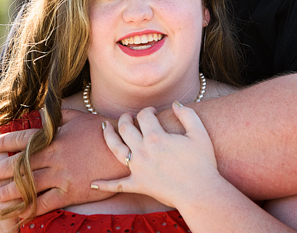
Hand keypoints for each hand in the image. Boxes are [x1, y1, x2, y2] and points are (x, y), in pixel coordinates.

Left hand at [0, 109, 123, 215]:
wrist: (124, 153)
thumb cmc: (103, 132)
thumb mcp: (79, 118)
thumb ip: (59, 115)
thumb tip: (45, 110)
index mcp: (54, 137)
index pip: (24, 139)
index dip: (5, 142)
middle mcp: (54, 156)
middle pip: (21, 164)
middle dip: (0, 170)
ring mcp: (61, 175)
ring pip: (29, 185)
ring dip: (10, 191)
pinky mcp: (70, 192)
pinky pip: (46, 203)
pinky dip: (31, 209)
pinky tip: (19, 215)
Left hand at [92, 103, 223, 207]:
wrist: (200, 192)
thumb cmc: (203, 163)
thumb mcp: (199, 133)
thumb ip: (187, 114)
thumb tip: (175, 104)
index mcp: (156, 136)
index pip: (144, 116)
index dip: (148, 111)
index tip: (152, 112)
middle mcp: (142, 150)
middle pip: (126, 128)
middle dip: (126, 118)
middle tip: (128, 116)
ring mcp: (138, 168)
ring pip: (115, 148)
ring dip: (108, 135)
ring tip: (104, 127)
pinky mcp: (138, 185)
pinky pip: (117, 185)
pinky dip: (104, 184)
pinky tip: (93, 183)